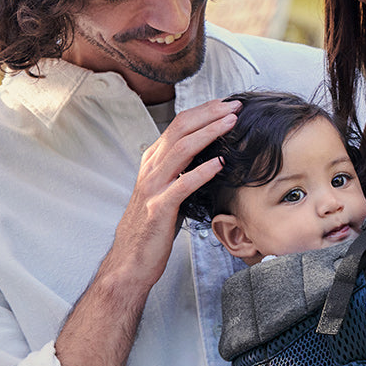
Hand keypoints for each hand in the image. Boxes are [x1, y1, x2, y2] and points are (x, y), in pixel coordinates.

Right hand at [110, 98, 237, 291]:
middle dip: (209, 114)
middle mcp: (151, 169)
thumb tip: (209, 159)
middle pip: (180, 130)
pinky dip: (202, 171)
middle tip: (234, 106)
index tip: (226, 105)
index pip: (179, 126)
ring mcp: (153, 187)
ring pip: (182, 150)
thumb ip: (181, 173)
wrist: (131, 260)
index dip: (203, 112)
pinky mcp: (159, 208)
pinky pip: (183, 184)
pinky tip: (220, 163)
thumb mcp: (167, 193)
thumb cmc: (153, 228)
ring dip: (209, 133)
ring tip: (231, 123)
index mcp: (153, 162)